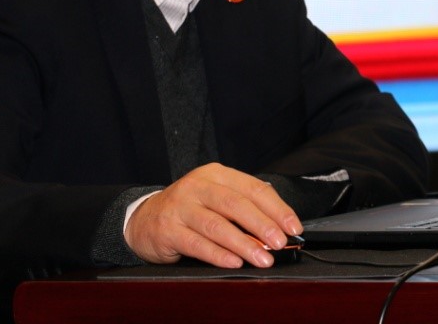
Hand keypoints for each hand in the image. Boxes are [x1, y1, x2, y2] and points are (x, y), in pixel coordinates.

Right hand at [124, 162, 303, 267]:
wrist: (144, 219)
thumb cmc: (189, 209)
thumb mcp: (215, 198)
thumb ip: (244, 209)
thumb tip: (278, 228)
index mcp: (215, 174)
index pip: (252, 188)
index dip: (276, 208)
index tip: (293, 227)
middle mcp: (197, 186)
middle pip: (235, 204)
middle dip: (262, 225)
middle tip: (280, 243)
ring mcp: (180, 207)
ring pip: (217, 225)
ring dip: (243, 244)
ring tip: (262, 259)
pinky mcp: (168, 230)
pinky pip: (196, 244)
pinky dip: (218, 254)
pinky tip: (234, 263)